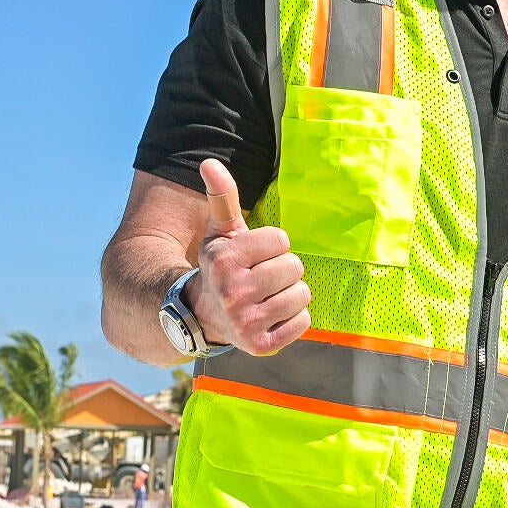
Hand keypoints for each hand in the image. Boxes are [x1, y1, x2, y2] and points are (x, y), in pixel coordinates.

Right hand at [189, 158, 309, 355]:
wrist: (204, 317)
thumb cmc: (222, 268)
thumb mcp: (220, 233)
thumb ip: (222, 197)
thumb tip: (210, 162)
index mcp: (223, 260)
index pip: (281, 240)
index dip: (272, 246)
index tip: (255, 256)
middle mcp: (232, 292)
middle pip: (294, 267)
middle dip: (283, 270)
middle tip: (262, 279)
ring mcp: (246, 322)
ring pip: (302, 295)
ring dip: (291, 294)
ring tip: (268, 297)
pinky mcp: (260, 346)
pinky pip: (303, 323)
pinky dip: (294, 319)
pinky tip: (273, 316)